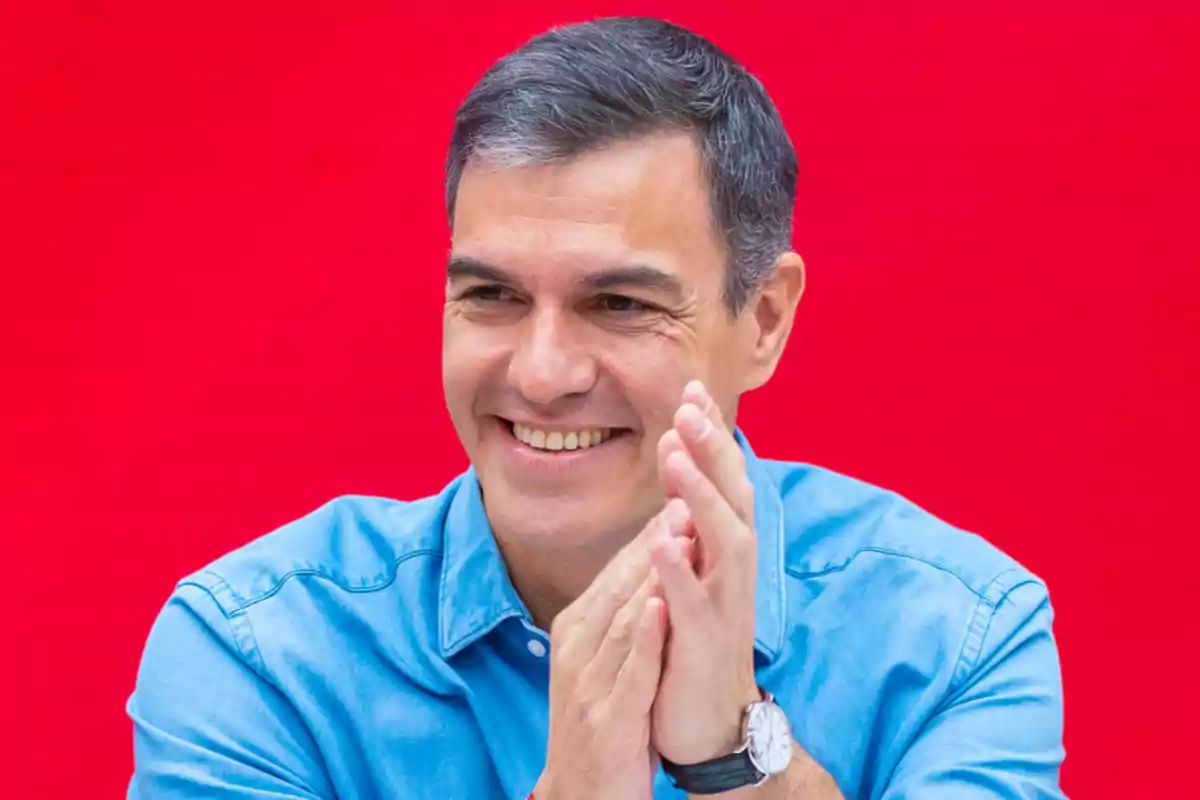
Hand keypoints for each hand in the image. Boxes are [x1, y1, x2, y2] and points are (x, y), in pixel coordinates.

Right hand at [534, 500, 693, 799]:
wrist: (581, 798)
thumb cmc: (603, 724)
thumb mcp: (601, 663)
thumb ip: (618, 617)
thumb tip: (648, 566)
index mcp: (575, 632)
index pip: (616, 573)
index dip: (650, 534)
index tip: (681, 495)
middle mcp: (576, 650)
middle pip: (619, 585)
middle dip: (655, 541)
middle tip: (687, 497)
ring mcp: (589, 684)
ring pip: (624, 620)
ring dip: (653, 576)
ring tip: (679, 535)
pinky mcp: (608, 720)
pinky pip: (629, 673)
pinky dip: (644, 639)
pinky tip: (660, 608)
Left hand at [649, 381, 762, 766]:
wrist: (709, 718)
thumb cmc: (696, 638)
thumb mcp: (696, 574)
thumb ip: (690, 525)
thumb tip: (679, 469)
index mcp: (726, 550)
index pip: (723, 480)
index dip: (710, 437)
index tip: (691, 390)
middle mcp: (733, 570)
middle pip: (732, 497)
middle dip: (713, 451)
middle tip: (689, 406)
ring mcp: (724, 604)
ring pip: (721, 540)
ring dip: (700, 496)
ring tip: (673, 456)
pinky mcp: (705, 642)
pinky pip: (692, 601)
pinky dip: (680, 569)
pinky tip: (662, 541)